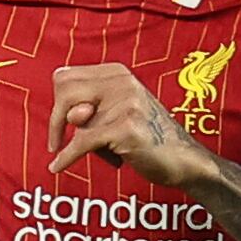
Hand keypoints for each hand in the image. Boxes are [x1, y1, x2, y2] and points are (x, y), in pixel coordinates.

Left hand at [49, 63, 191, 180]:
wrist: (184, 159)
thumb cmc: (148, 139)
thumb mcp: (117, 113)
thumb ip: (90, 108)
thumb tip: (67, 114)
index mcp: (117, 73)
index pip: (65, 76)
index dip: (57, 101)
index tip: (61, 123)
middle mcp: (121, 82)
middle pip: (64, 91)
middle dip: (55, 119)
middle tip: (56, 141)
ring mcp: (126, 103)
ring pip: (75, 120)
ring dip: (75, 143)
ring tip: (101, 153)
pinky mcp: (126, 128)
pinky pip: (82, 142)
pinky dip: (66, 157)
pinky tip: (57, 167)